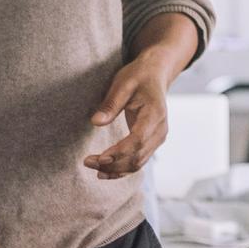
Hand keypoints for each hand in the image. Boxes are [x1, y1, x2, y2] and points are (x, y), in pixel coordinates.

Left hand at [85, 51, 170, 177]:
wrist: (155, 75)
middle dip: (113, 164)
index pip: (139, 139)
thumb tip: (95, 122)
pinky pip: (139, 160)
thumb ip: (111, 104)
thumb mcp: (122, 84)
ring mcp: (158, 137)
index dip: (120, 152)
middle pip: (138, 156)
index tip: (100, 158)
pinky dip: (123, 169)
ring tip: (94, 168)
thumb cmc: (139, 77)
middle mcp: (160, 129)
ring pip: (139, 162)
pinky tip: (106, 172)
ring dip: (117, 170)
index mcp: (155, 114)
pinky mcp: (152, 141)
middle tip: (88, 162)